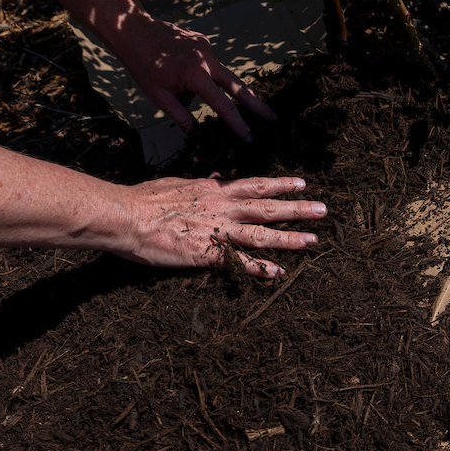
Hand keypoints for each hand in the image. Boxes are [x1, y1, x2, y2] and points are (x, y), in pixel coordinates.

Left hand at [117, 17, 277, 138]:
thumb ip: (182, 117)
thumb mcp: (159, 97)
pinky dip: (202, 74)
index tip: (248, 136)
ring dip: (218, 88)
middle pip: (238, 86)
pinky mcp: (203, 42)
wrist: (133, 30)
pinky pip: (209, 64)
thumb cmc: (143, 65)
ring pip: (222, 75)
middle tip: (273, 118)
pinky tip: (179, 70)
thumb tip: (197, 134)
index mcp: (194, 75)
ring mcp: (206, 48)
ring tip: (187, 86)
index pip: (222, 104)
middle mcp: (205, 59)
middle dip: (256, 104)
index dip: (237, 123)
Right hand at [120, 175, 322, 276]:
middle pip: (268, 207)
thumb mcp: (176, 184)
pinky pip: (239, 262)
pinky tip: (279, 273)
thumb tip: (215, 178)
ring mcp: (217, 230)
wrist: (126, 216)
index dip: (279, 184)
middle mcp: (222, 207)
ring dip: (289, 238)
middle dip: (298, 209)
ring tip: (312, 241)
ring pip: (262, 234)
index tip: (302, 183)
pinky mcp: (208, 254)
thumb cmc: (144, 200)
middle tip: (323, 210)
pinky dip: (260, 268)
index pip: (254, 185)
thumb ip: (199, 184)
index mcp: (214, 190)